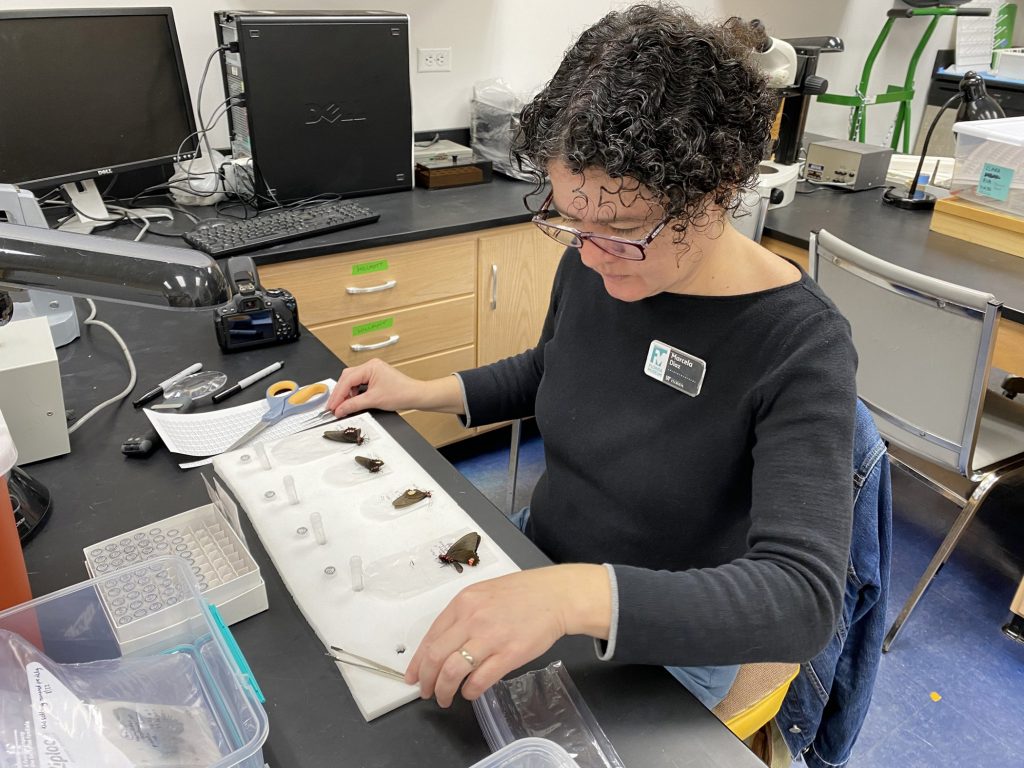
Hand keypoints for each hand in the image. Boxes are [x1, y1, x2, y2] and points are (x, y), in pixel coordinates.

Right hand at [326, 358, 423, 416]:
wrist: (416, 396)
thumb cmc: (402, 393)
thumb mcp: (374, 401)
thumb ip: (354, 405)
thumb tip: (340, 409)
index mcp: (370, 367)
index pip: (347, 380)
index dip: (338, 395)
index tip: (332, 407)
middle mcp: (371, 366)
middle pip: (347, 378)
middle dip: (340, 393)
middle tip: (334, 407)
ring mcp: (373, 370)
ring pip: (352, 380)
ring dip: (346, 393)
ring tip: (343, 405)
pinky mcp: (375, 377)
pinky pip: (359, 383)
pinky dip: (353, 392)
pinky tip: (352, 400)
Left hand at [404, 564, 610, 706]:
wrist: (555, 596)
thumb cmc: (522, 594)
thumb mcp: (484, 594)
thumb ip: (463, 615)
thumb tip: (444, 644)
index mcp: (463, 603)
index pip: (431, 637)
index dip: (418, 662)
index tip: (413, 676)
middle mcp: (472, 619)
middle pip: (436, 656)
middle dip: (427, 680)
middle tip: (426, 692)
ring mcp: (490, 637)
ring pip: (453, 670)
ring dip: (444, 690)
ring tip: (445, 698)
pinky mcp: (509, 654)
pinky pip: (480, 680)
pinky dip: (470, 691)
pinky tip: (470, 693)